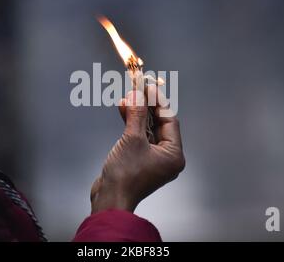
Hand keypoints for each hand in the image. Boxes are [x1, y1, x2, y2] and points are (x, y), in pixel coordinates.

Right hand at [90, 85, 184, 213]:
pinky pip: (139, 137)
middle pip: (159, 124)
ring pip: (148, 129)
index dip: (158, 101)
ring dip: (137, 114)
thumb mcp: (132, 139)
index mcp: (174, 154)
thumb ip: (137, 114)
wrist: (110, 199)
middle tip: (137, 88)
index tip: (148, 86)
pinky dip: (132, 125)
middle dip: (146, 106)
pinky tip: (124, 110)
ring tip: (127, 97)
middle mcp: (167, 157)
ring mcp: (154, 160)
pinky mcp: (140, 160)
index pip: (169, 120)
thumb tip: (137, 94)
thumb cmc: (125, 173)